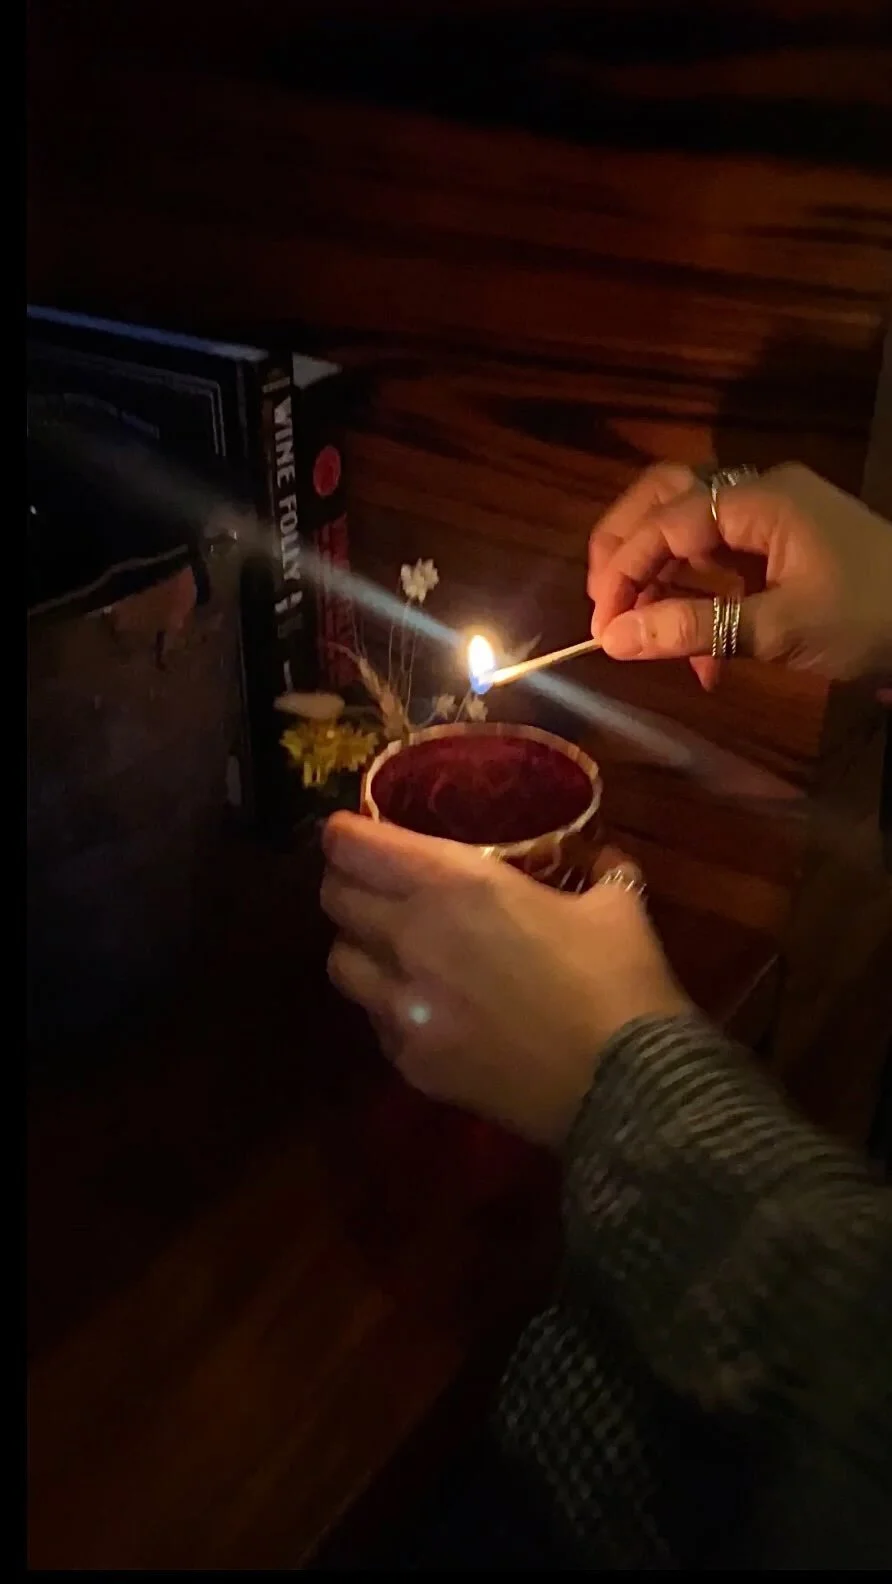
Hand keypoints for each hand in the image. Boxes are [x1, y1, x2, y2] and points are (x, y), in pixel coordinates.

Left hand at [321, 812, 690, 1147]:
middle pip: (335, 898)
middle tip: (372, 881)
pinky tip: (422, 1005)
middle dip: (346, 882)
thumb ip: (598, 870)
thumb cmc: (619, 981)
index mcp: (453, 884)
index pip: (355, 846)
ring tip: (386, 944)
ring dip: (357, 944)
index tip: (350, 830)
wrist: (624, 1088)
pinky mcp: (409, 1063)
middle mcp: (410, 939)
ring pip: (341, 961)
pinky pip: (374, 1020)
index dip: (344, 833)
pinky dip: (386, 1004)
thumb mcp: (617, 904)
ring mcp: (402, 1008)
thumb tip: (599, 858)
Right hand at [588, 462, 891, 689]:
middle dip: (627, 556)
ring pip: (688, 535)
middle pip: (666, 503)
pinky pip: (719, 566)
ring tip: (645, 639)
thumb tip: (613, 640)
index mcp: (761, 500)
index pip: (666, 521)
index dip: (624, 571)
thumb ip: (692, 630)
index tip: (600, 625)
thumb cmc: (869, 619)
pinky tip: (699, 663)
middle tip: (603, 609)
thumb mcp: (778, 630)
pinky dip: (697, 606)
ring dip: (661, 586)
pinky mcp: (780, 553)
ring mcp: (772, 522)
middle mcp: (760, 496)